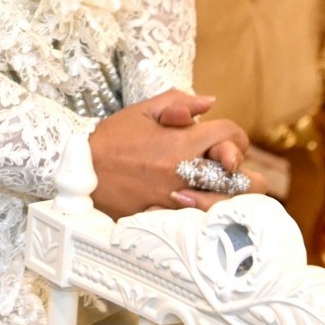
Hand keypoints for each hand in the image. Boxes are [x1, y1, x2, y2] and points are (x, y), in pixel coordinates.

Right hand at [87, 92, 250, 219]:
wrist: (80, 171)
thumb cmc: (112, 139)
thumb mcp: (142, 112)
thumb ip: (178, 102)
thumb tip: (209, 103)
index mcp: (182, 142)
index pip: (231, 136)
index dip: (234, 137)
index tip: (222, 143)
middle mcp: (185, 172)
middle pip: (243, 180)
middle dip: (245, 174)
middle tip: (232, 173)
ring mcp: (178, 199)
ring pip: (229, 206)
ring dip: (232, 198)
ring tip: (224, 192)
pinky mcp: (168, 219)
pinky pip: (203, 222)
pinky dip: (209, 215)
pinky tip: (203, 208)